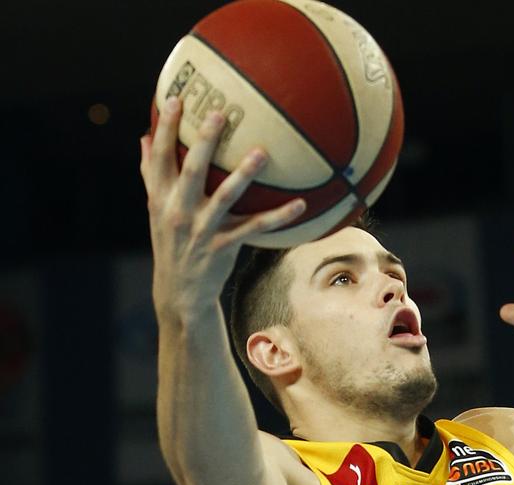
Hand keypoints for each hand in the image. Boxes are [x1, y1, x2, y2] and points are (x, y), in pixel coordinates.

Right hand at [141, 97, 305, 314]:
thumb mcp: (156, 209)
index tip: (177, 99)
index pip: (160, 157)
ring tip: (262, 153)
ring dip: (244, 175)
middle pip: (191, 170)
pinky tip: (301, 205)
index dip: (168, 129)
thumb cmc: (172, 242)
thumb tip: (145, 136)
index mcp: (160, 197)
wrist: (179, 290)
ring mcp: (201, 229)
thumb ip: (152, 174)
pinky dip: (279, 217)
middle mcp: (178, 210)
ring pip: (225, 197)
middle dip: (205, 141)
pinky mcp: (223, 247)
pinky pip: (255, 227)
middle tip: (221, 113)